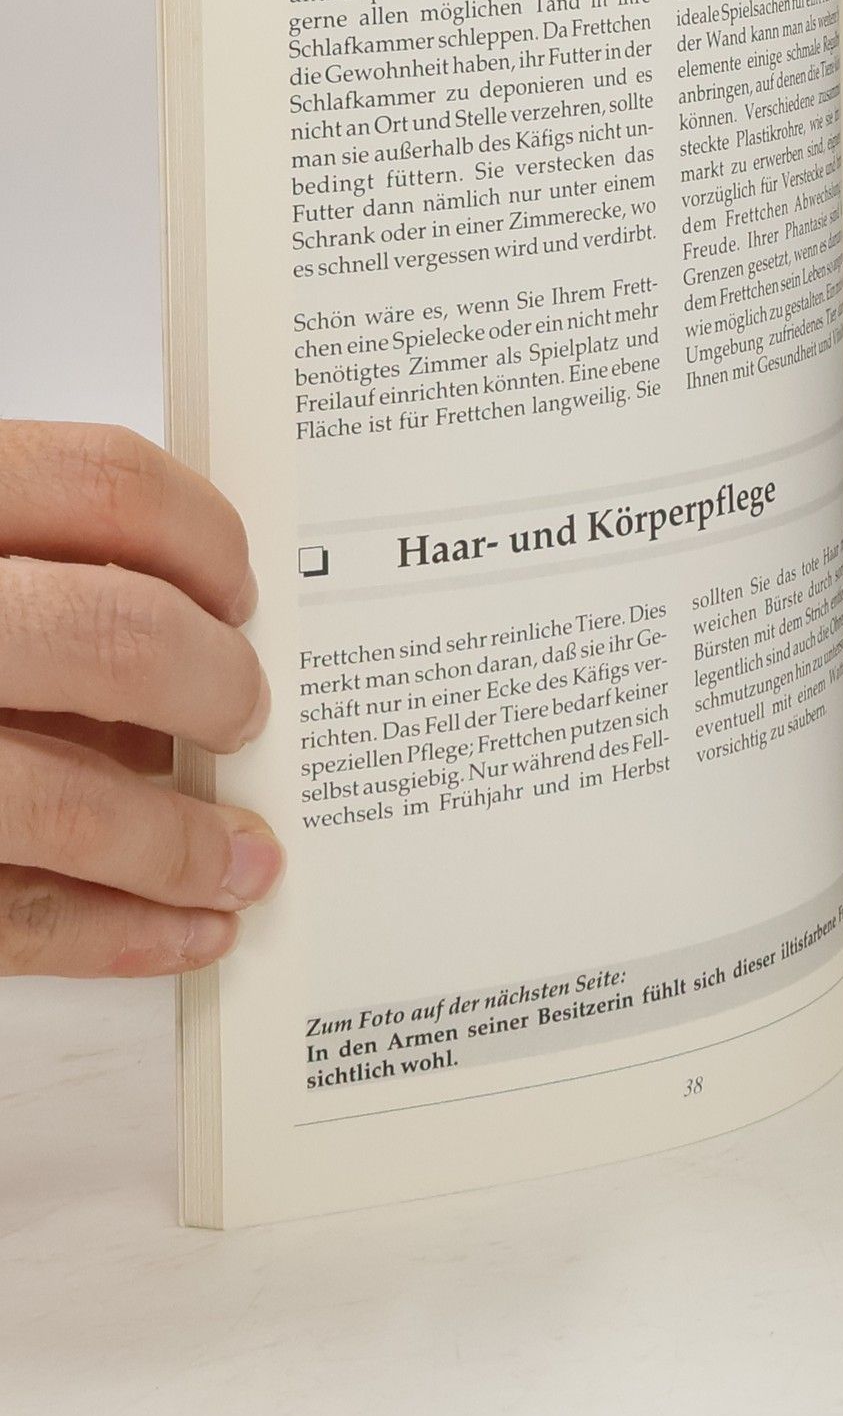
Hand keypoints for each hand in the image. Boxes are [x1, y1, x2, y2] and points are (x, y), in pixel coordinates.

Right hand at [0, 422, 279, 975]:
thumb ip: (13, 562)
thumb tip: (184, 621)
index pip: (96, 483)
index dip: (200, 535)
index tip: (238, 587)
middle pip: (110, 635)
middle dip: (214, 685)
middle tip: (242, 711)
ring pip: (59, 800)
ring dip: (181, 843)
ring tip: (244, 861)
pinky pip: (4, 912)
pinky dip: (112, 932)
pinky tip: (184, 932)